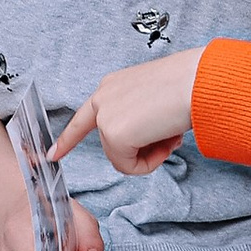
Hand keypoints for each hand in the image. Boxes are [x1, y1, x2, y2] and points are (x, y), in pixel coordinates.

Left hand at [57, 49, 202, 179]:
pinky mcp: (114, 134)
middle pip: (114, 145)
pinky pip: (130, 167)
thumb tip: (149, 141)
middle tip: (169, 135)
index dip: (68, 139)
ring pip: (122, 158)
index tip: (52, 155)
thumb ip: (141, 119)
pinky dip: (150, 163)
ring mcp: (106, 116)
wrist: (197, 82)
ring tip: (170, 134)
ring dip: (150, 155)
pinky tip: (166, 141)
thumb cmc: (188, 86)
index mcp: (112, 86)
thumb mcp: (155, 99)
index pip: (83, 117)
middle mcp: (103, 98)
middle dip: (143, 149)